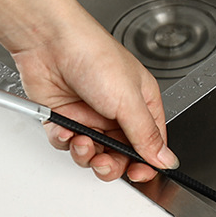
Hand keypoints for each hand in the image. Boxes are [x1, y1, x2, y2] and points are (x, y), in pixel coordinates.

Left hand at [11, 9, 177, 182]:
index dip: (145, 163)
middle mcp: (116, 110)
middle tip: (104, 162)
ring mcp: (89, 115)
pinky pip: (66, 144)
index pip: (150, 143)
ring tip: (82, 140)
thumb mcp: (128, 100)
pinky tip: (64, 128)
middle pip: (120, 155)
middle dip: (111, 164)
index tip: (137, 174)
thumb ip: (146, 135)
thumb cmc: (93, 55)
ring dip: (85, 153)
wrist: (49, 42)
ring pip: (92, 153)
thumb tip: (165, 159)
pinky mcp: (64, 118)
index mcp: (141, 102)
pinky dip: (63, 141)